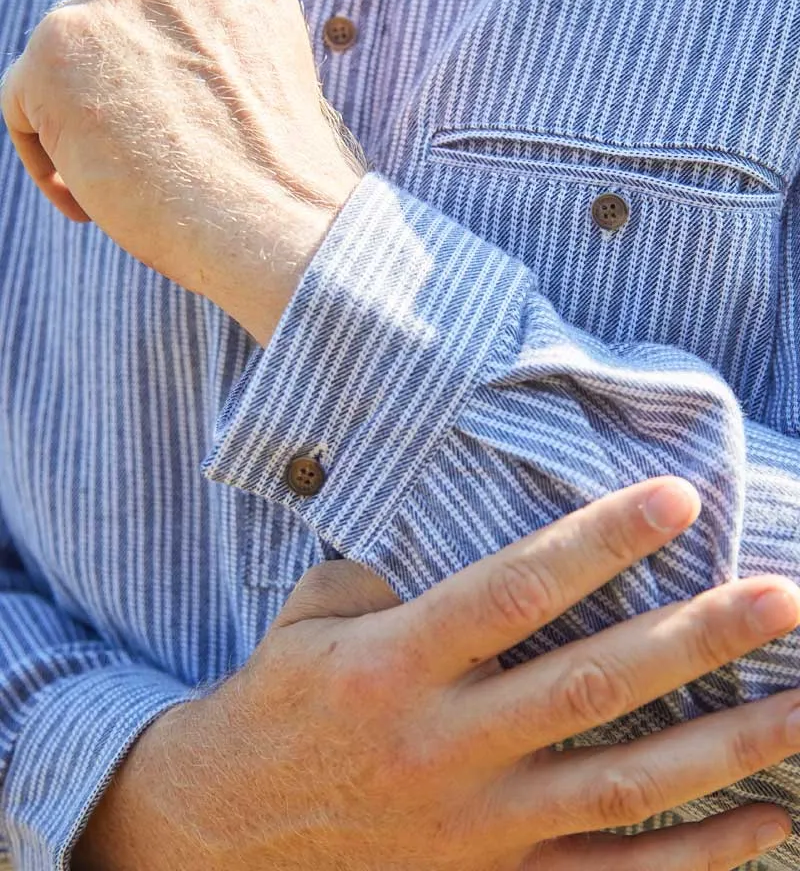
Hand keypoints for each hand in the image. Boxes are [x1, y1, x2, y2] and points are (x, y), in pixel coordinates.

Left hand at [0, 0, 362, 343]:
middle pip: (115, 21)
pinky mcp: (55, 50)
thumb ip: (209, 47)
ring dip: (83, 114)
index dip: (168, 63)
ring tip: (120, 181)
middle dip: (121, 85)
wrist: (274, 215)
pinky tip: (87, 199)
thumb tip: (143, 74)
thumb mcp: (263, 78)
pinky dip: (45, 153)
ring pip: (66, 57)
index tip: (182, 120)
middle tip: (147, 156)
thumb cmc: (279, 175)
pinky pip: (21, 99)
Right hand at [76, 478, 799, 870]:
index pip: (514, 591)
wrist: (227, 834)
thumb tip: (467, 528)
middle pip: (591, 687)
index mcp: (394, 663)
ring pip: (622, 786)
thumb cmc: (277, 702)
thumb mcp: (311, 616)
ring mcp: (477, 826)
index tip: (677, 498)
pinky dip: (695, 857)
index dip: (599, 542)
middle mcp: (445, 745)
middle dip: (695, 640)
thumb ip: (393, 572)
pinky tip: (766, 819)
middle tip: (780, 597)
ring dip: (723, 747)